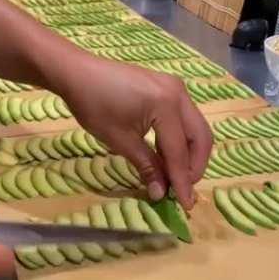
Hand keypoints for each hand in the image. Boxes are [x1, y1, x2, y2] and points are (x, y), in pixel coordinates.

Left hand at [61, 55, 212, 209]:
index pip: (179, 151)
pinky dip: (181, 140)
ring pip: (196, 128)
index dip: (183, 181)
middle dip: (195, 166)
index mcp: (167, 105)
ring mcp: (176, 88)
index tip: (185, 205)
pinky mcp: (169, 89)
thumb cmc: (94, 105)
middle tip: (182, 189)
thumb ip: (147, 166)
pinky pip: (184, 119)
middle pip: (200, 138)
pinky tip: (168, 156)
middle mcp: (179, 94)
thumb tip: (161, 194)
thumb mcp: (120, 141)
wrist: (78, 73)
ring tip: (175, 176)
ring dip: (190, 154)